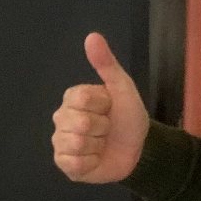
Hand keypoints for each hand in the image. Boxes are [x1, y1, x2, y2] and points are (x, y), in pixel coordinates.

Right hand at [51, 33, 149, 183]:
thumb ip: (106, 63)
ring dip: (97, 145)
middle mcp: (61, 118)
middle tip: (108, 128)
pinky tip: (95, 158)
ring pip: (75, 143)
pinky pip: (73, 162)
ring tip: (102, 143)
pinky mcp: (65, 164)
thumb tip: (92, 36)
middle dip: (101, 127)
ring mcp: (61, 142)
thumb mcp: (122, 87)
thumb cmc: (128, 117)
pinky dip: (90, 162)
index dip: (102, 105)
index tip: (110, 108)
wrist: (139, 149)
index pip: (82, 98)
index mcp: (73, 98)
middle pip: (79, 122)